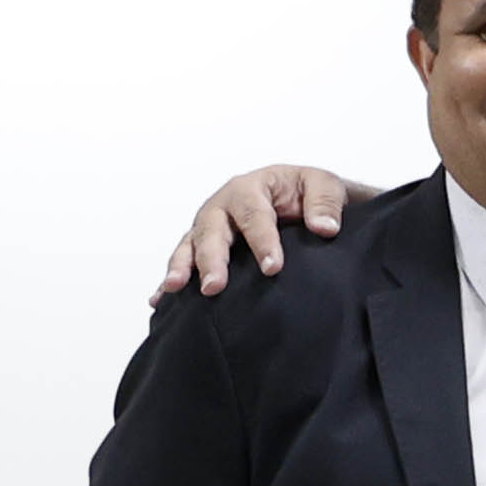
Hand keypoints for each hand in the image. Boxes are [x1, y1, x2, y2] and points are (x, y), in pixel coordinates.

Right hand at [159, 164, 349, 300]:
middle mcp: (223, 206)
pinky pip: (183, 260)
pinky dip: (171, 278)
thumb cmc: (307, 191)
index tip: (272, 267)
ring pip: (190, 245)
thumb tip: (324, 228)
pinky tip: (160, 300)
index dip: (262, 241)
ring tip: (175, 288)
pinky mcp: (203, 244)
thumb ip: (325, 203)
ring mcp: (210, 226)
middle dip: (212, 259)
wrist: (299, 198)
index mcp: (251, 188)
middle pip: (213, 231)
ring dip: (182, 267)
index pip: (254, 214)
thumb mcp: (325, 186)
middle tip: (214, 287)